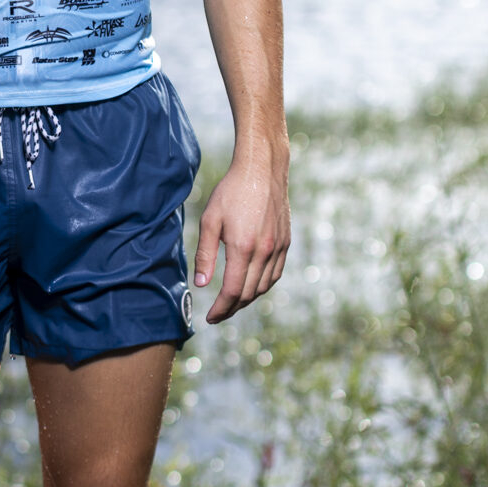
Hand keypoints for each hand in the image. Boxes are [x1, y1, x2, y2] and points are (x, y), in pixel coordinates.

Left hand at [193, 153, 289, 322]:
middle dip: (232, 309)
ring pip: (264, 287)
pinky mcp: (286, 242)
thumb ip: (205, 254)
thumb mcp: (210, 219)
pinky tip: (251, 285)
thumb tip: (201, 285)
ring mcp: (278, 248)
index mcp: (243, 247)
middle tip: (218, 314)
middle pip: (249, 294)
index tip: (210, 317)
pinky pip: (275, 274)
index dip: (221, 309)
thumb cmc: (231, 191)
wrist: (262, 169)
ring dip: (247, 300)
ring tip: (231, 302)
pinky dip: (262, 286)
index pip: (233, 291)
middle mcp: (265, 251)